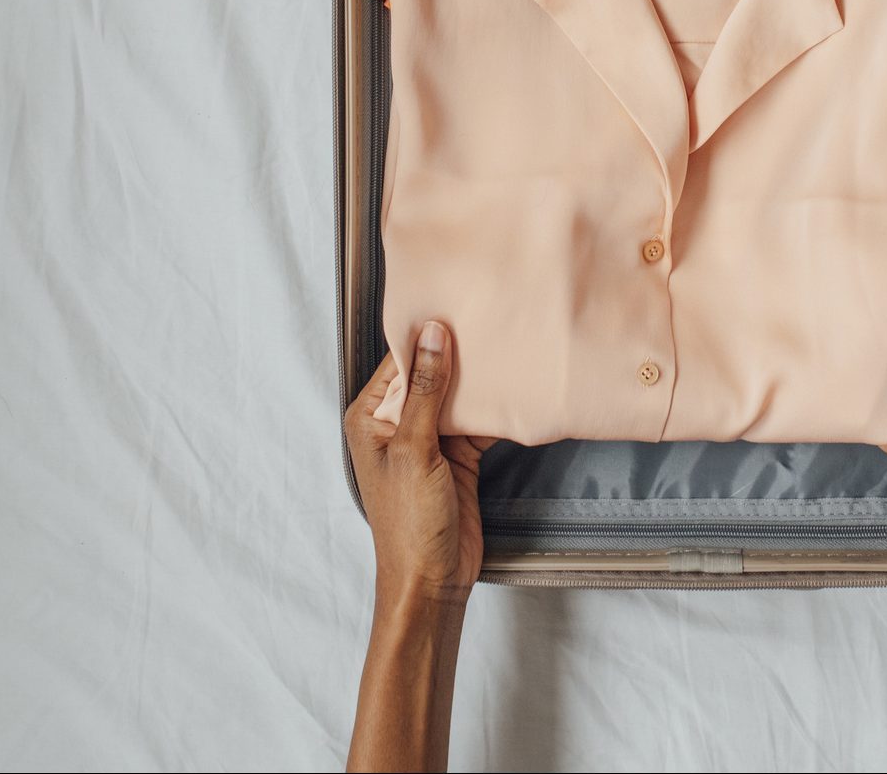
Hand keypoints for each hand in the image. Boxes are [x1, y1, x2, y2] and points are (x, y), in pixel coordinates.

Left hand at [344, 320, 497, 606]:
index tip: (456, 306)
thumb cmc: (409, 524)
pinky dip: (494, 410)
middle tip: (491, 321)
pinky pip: (476, 422)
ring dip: (479, 382)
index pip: (400, 363)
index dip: (427, 336)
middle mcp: (396, 424)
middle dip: (459, 355)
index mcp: (371, 418)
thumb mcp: (415, 451)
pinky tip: (516, 390)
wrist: (432, 579)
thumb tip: (432, 335)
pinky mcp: (456, 456)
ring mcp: (428, 440)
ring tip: (508, 348)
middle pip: (430, 375)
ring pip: (456, 397)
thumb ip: (426, 393)